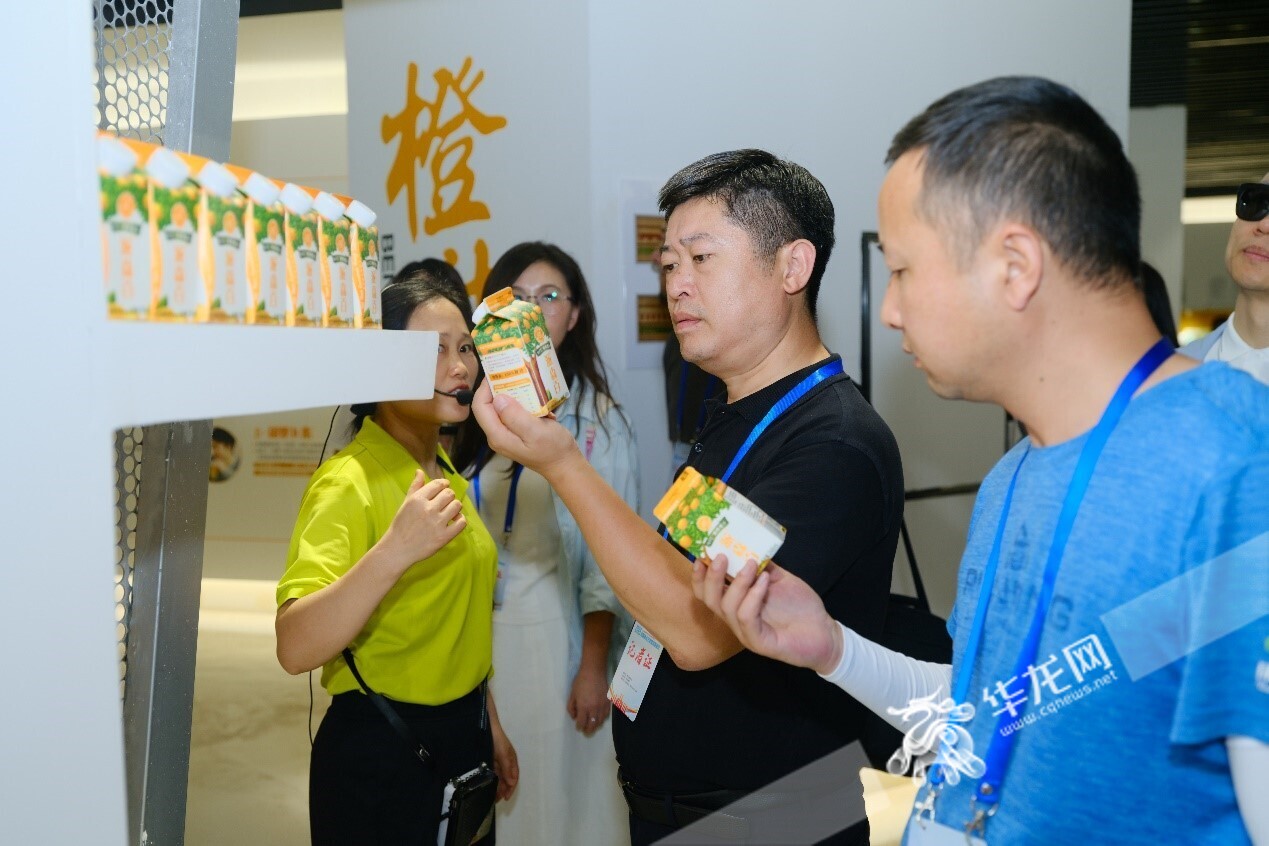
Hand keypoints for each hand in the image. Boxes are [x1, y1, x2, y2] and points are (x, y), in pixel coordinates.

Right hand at [379, 471, 464, 575]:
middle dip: (449, 496)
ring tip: (449, 511)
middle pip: (449, 494)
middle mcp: (429, 509)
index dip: (444, 484)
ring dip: (455, 507)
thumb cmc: (401, 524)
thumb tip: (420, 471)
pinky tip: (454, 521)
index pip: (439, 484)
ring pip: (457, 505)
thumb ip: (415, 486)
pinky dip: (460, 520)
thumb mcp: (406, 503)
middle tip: (445, 502)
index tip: (444, 488)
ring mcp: (437, 523)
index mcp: (418, 499)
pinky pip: (461, 522)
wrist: (398, 548)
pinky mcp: (444, 536)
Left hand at [470, 383, 579, 475]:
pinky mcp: (516, 432)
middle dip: (498, 388)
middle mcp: (498, 435)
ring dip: (513, 395)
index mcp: (498, 435)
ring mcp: (506, 434)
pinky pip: (512, 413)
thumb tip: (498, 398)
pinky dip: (522, 404)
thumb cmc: (553, 449)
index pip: (480, 407)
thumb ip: (515, 416)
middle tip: (513, 373)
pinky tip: (537, 402)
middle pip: (488, 406)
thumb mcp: (535, 431)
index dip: (485, 388)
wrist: (564, 465)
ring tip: (526, 384)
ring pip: (500, 408)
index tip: (498, 373)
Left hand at [491, 720, 518, 800]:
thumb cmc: (497, 738)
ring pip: (498, 777)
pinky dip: (490, 780)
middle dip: (503, 790)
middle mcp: (505, 762)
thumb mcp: (504, 752)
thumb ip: (507, 767)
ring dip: (496, 787)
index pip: (513, 777)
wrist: (485, 726)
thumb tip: (512, 782)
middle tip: (496, 800)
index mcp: (511, 760)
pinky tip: (486, 785)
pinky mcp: (488, 760)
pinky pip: (491, 773)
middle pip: (506, 779)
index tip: (505, 798)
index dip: (511, 788)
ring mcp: (496, 761)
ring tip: (491, 796)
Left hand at [566, 666, 610, 735]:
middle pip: (592, 725)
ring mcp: (602, 706)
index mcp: (583, 707)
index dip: (579, 727)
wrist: (594, 672)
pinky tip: (599, 719)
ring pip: (600, 722)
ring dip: (595, 726)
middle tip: (585, 731)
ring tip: (592, 727)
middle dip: (588, 730)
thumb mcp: (572, 694)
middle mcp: (594, 708)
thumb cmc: (580, 682)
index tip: (578, 727)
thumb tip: (574, 717)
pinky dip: (602, 719)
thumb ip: (571, 707)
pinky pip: (606, 715)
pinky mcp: (608, 702)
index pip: (581, 722)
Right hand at [691, 556, 842, 674]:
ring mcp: (746, 632)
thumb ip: (763, 566)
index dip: (699, 576)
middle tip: (721, 556)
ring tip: (753, 565)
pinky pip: (747, 618)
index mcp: (737, 603)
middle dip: (712, 577)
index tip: (700, 556)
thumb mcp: (779, 580)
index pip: (707, 593)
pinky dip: (753, 597)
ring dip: (738, 583)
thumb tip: (750, 544)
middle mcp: (736, 619)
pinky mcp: (760, 642)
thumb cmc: (801, 608)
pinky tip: (765, 582)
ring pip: (727, 608)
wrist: (825, 633)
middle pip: (710, 600)